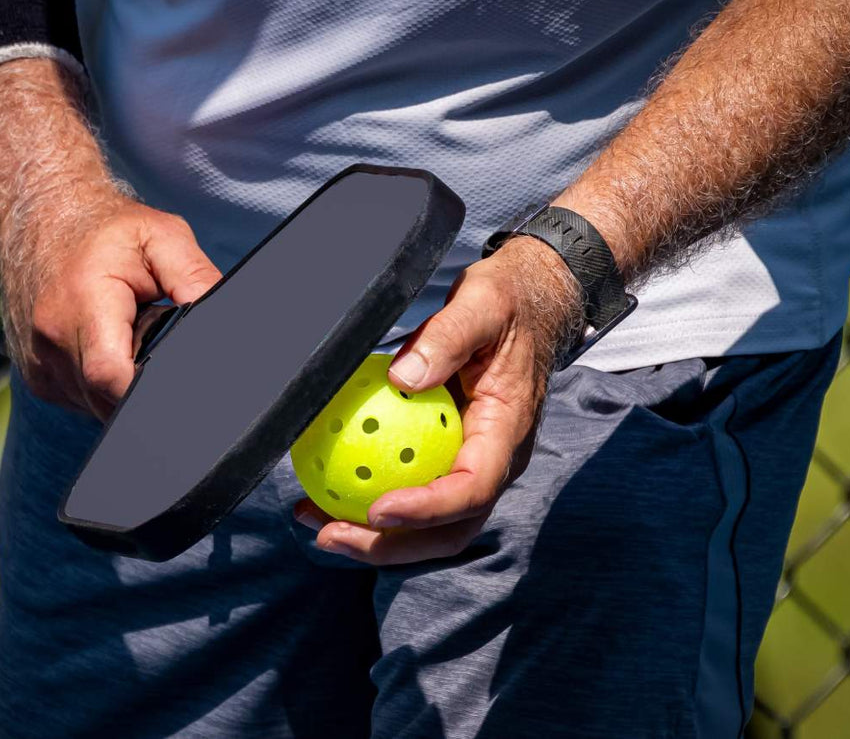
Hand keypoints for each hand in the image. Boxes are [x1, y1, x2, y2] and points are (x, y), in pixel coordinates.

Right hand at [2, 193, 221, 419]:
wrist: (42, 217)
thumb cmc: (107, 230)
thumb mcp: (164, 238)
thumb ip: (198, 281)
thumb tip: (225, 322)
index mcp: (84, 302)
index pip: (111, 375)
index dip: (149, 389)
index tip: (175, 379)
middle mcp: (53, 339)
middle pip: (110, 398)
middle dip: (145, 383)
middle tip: (156, 340)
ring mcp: (40, 364)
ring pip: (98, 405)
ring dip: (125, 384)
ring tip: (131, 338)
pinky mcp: (38, 377)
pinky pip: (83, 400)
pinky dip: (105, 386)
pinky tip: (111, 347)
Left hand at [293, 237, 581, 564]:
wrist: (532, 305)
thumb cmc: (508, 304)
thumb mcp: (482, 304)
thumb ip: (446, 337)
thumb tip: (402, 377)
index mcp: (507, 430)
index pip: (472, 488)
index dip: (426, 510)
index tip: (378, 510)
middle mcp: (495, 461)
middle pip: (449, 529)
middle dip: (390, 546)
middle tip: (331, 534)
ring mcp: (474, 464)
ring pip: (430, 526)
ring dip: (375, 538)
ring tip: (317, 523)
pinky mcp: (450, 458)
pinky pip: (414, 491)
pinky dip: (371, 504)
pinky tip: (327, 492)